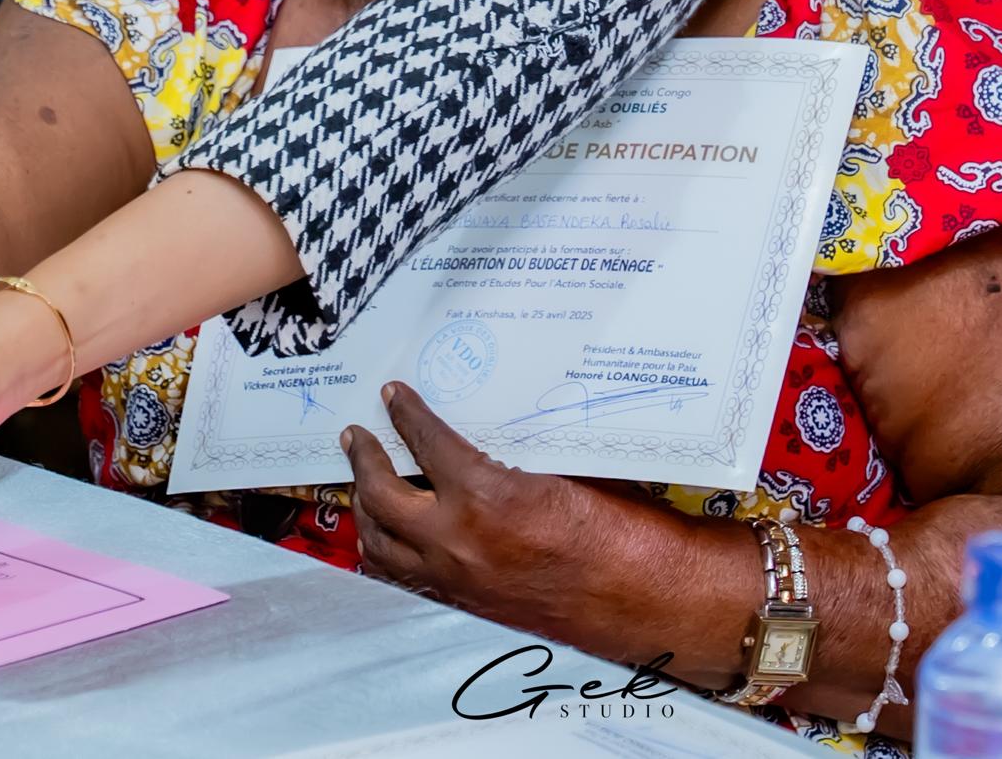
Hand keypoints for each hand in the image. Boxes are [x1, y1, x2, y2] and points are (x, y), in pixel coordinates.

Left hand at [346, 383, 662, 635]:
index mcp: (484, 496)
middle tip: (355, 436)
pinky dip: (387, 553)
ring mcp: (456, 580)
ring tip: (362, 486)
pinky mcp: (466, 606)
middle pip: (381, 496)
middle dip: (362, 460)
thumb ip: (519, 450)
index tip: (392, 395)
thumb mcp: (568, 468)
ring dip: (366, 511)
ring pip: (380, 545)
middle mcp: (457, 542)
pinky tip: (391, 539)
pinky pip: (404, 578)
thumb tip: (494, 424)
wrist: (646, 598)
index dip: (404, 413)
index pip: (425, 441)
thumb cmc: (621, 529)